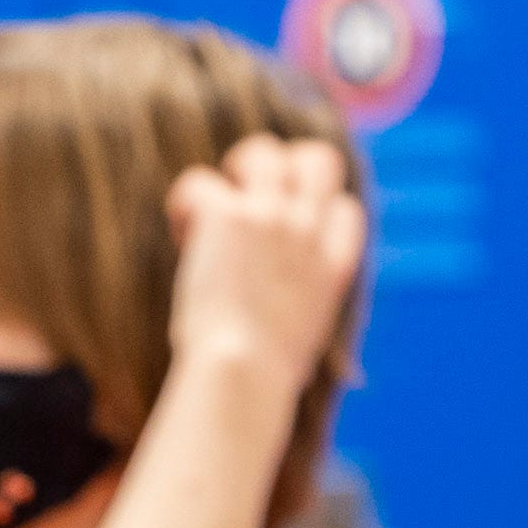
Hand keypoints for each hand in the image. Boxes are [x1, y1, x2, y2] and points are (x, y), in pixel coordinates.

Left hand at [163, 133, 368, 409]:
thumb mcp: (308, 332)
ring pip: (262, 152)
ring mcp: (272, 217)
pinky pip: (200, 182)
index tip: (289, 242)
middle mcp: (309, 231)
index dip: (318, 214)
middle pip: (319, 158)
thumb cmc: (267, 375)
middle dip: (285, 168)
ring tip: (215, 207)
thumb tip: (286, 305)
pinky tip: (181, 232)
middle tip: (253, 201)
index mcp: (338, 265)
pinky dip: (185, 203)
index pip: (346, 208)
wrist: (244, 373)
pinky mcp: (228, 215)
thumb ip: (306, 298)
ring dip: (235, 171)